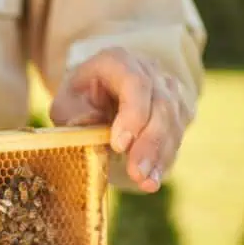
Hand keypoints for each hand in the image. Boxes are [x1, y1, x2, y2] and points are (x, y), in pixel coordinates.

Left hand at [49, 47, 193, 192]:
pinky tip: (152, 179)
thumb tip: (92, 126)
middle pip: (161, 105)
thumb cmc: (79, 99)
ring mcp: (168, 88)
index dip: (132, 115)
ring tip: (146, 183)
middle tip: (136, 173)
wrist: (98, 93)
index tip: (119, 145)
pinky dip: (164, 159)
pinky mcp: (178, 109)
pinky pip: (177, 135)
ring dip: (160, 156)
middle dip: (149, 143)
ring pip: (173, 122)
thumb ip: (74, 115)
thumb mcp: (66, 105)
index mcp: (117, 61)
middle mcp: (148, 70)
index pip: (135, 83)